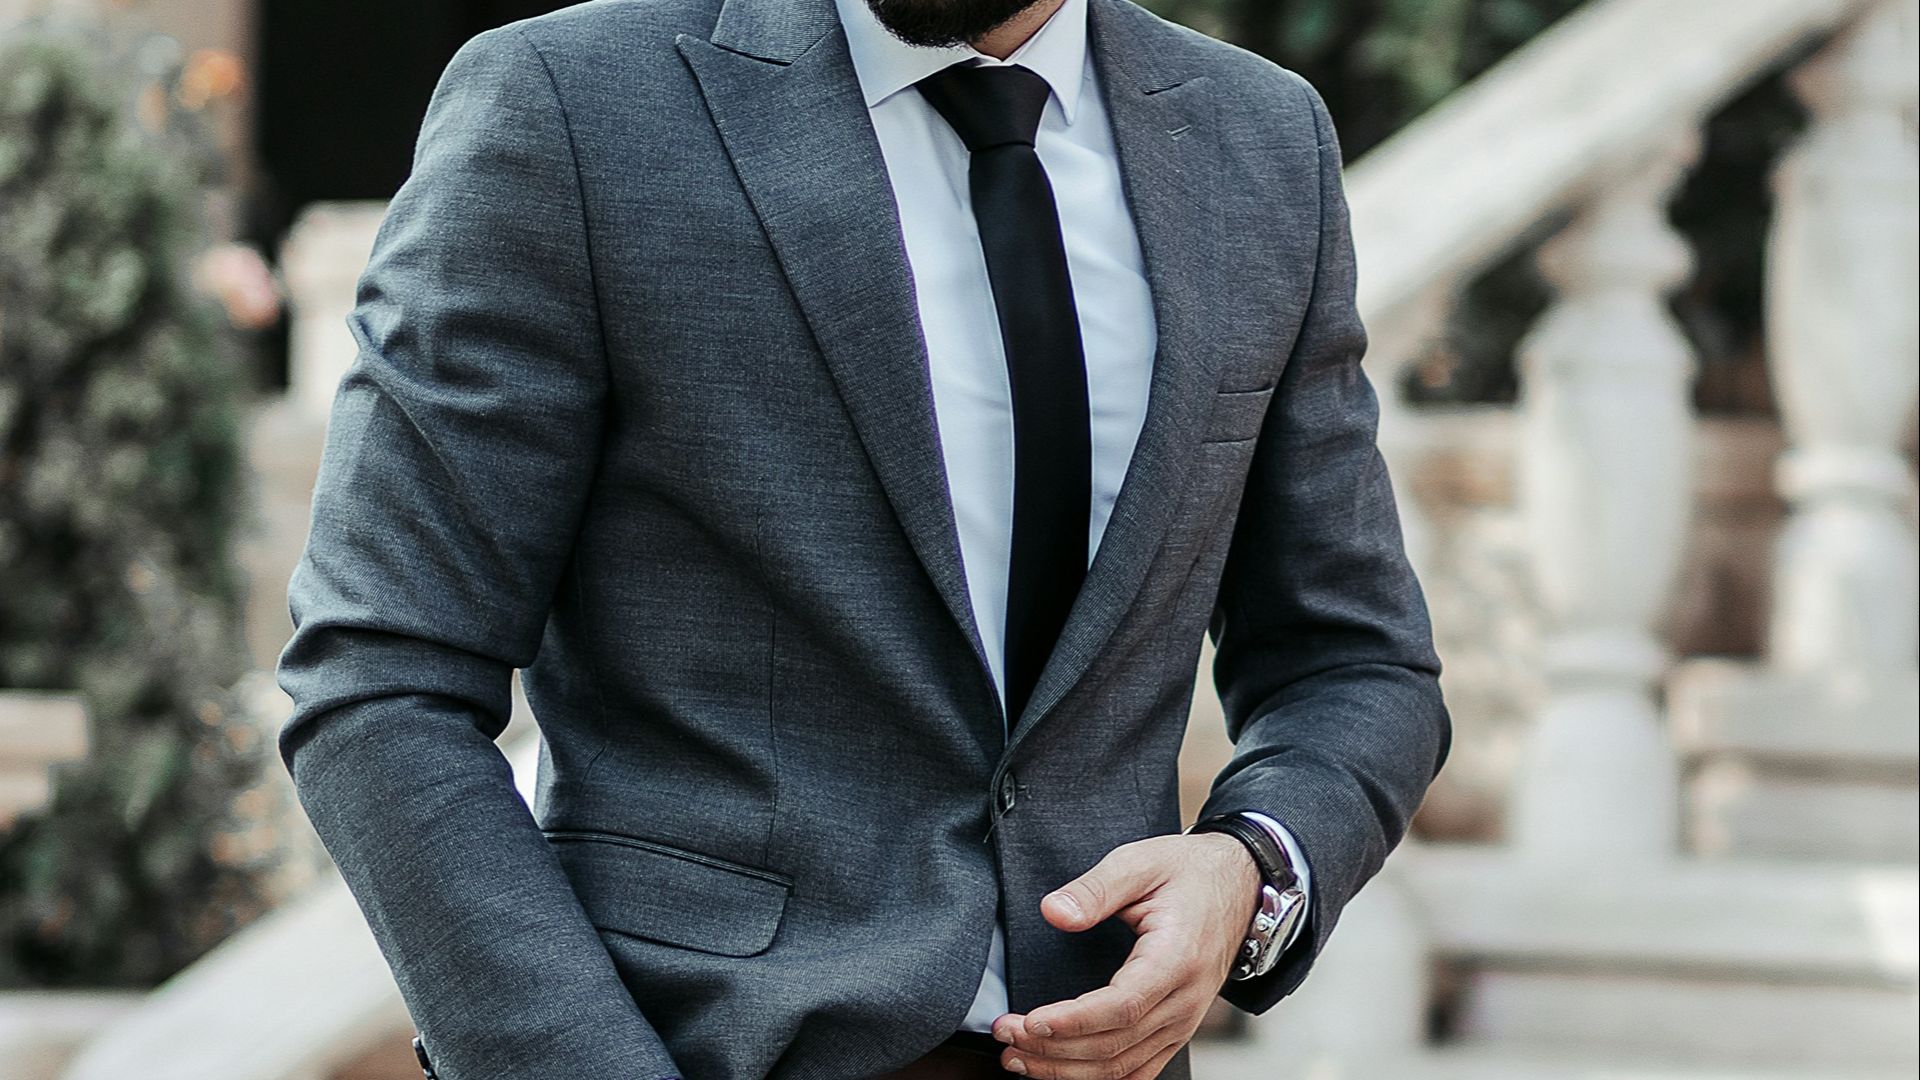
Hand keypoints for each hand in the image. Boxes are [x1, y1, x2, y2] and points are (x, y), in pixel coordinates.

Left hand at [991, 833, 1260, 1078]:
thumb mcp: (1140, 862)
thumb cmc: (1189, 873)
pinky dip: (1097, 1077)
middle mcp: (1185, 1000)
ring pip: (1123, 1067)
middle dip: (1054, 1048)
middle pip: (1116, 1045)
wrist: (1239, 885)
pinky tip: (1060, 1070)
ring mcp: (1184, 1021)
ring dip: (1067, 1070)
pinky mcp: (1176, 1029)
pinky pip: (1138, 1069)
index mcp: (1177, 958)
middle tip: (1006, 1037)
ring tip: (1018, 1058)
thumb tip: (1053, 912)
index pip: (1122, 1006)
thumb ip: (1095, 888)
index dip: (1072, 1022)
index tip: (1029, 1021)